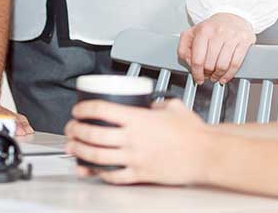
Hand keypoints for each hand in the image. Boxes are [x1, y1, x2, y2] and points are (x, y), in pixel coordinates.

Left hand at [65, 99, 211, 185]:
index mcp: (137, 119)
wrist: (207, 155)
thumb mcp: (171, 107)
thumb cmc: (193, 133)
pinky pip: (114, 175)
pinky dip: (99, 173)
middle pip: (93, 134)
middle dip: (75, 131)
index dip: (83, 109)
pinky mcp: (141, 175)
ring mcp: (135, 158)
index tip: (78, 109)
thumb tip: (146, 101)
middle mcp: (133, 139)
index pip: (100, 109)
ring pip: (98, 156)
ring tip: (73, 148)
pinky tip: (93, 169)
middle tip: (71, 129)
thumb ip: (155, 103)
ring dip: (80, 152)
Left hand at [177, 12, 255, 84]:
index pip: (197, 58)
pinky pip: (236, 63)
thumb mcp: (193, 32)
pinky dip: (230, 74)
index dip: (196, 72)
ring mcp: (232, 37)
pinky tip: (225, 76)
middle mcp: (217, 33)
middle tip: (207, 76)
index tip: (198, 78)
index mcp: (203, 31)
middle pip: (210, 63)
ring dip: (218, 75)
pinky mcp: (244, 41)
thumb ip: (184, 47)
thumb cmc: (212, 27)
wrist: (233, 15)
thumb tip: (189, 63)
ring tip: (215, 76)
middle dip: (207, 74)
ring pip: (223, 65)